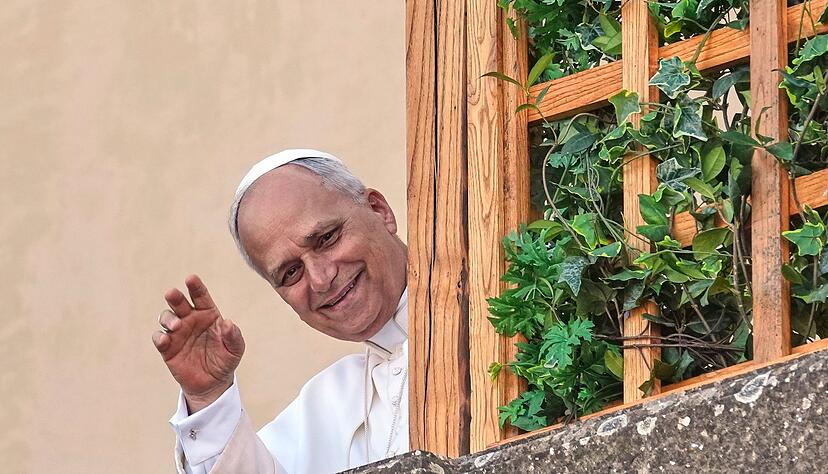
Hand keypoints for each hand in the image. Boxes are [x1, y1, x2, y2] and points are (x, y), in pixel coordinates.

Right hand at [152, 274, 244, 412]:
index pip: (200, 296)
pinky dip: (160, 337)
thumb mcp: (235, 349)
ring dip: (168, 318)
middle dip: (175, 297)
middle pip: (179, 303)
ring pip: (166, 317)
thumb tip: (228, 323)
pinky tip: (165, 340)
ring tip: (176, 325)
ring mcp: (177, 333)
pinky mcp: (167, 348)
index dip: (195, 286)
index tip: (191, 278)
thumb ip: (234, 336)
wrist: (213, 383)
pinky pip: (159, 338)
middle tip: (172, 294)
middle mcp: (190, 319)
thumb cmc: (225, 360)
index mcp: (208, 314)